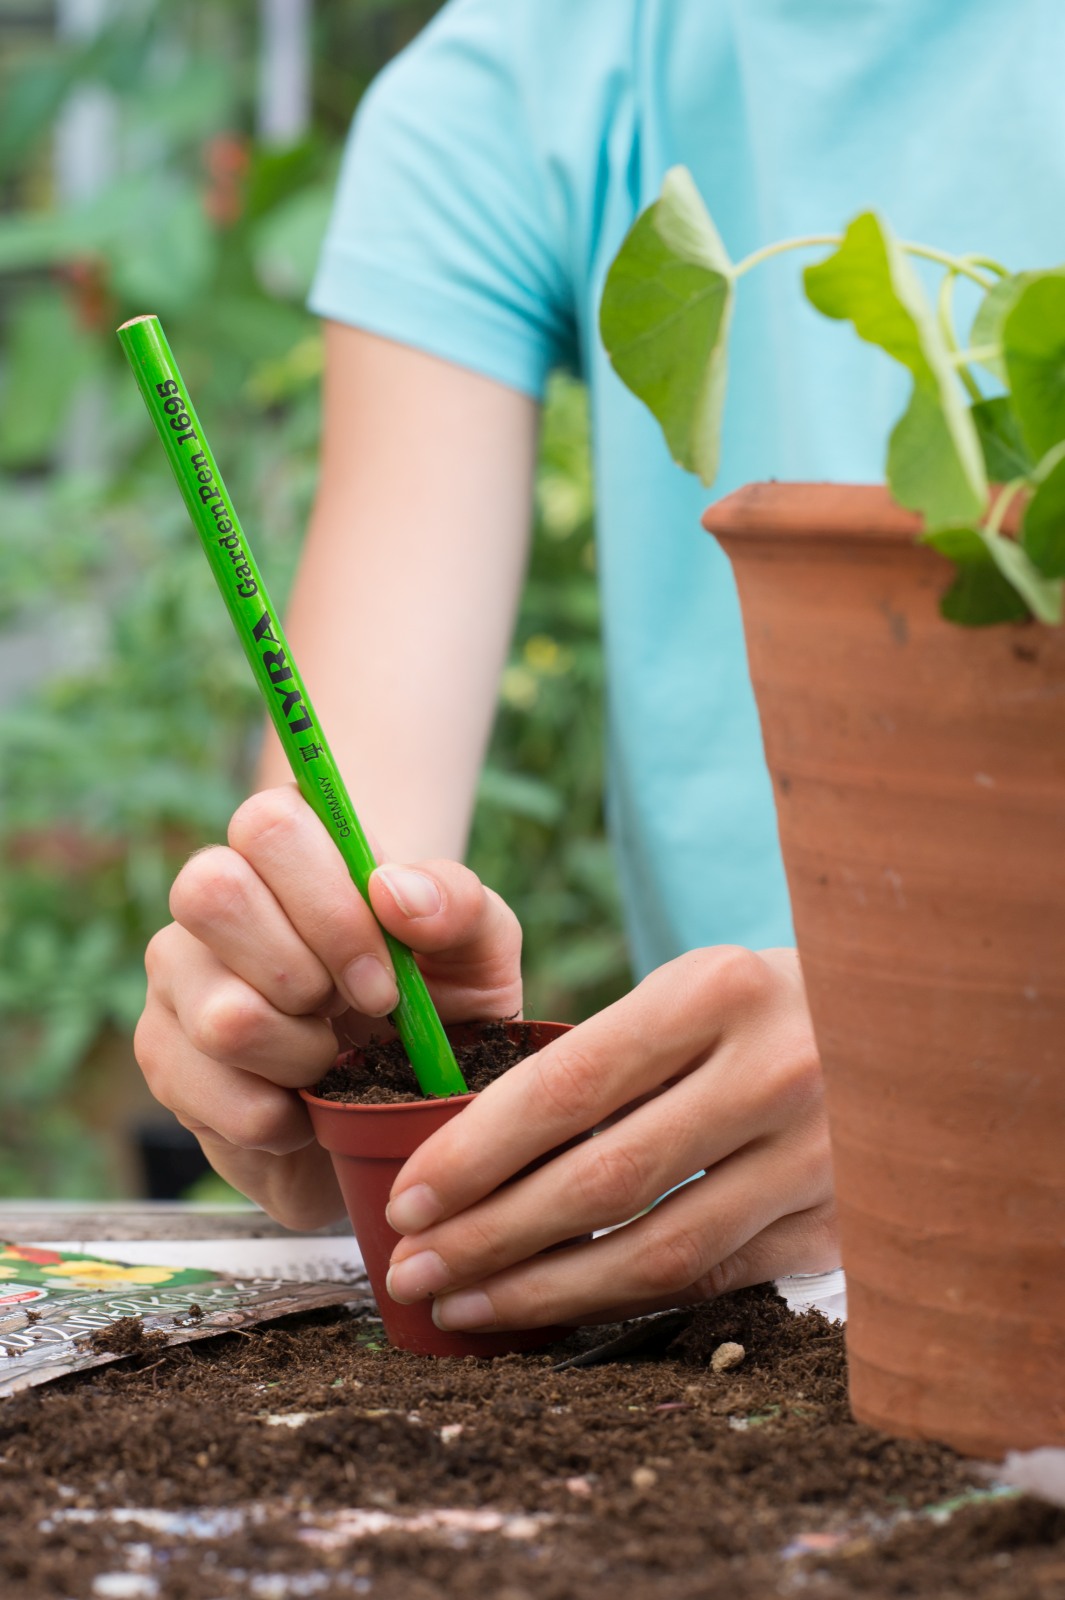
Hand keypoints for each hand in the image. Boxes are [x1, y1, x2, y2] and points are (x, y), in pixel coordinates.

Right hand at [134, 784, 521, 1228]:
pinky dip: (278, 1118)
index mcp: (291, 848)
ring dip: (301, 1055)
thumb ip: (458, 907)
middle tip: (358, 1015)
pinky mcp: (163, 1056)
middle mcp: (215, 896)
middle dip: (304, 975)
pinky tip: (302, 1110)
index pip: (269, 824)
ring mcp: (177, 975)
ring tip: (331, 1063)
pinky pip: (208, 1089)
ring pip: (220, 1012)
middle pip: (210, 892)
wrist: (403, 1105)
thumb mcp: (479, 954)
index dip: (328, 904)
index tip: (385, 978)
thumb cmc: (439, 1004)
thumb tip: (393, 892)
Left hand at [384, 947, 837, 1329]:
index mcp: (718, 990)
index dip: (474, 1153)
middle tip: (412, 1269)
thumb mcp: (693, 990)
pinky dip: (618, 1303)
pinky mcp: (839, 1223)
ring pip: (653, 1250)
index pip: (567, 1085)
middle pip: (601, 1180)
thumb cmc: (765, 1008)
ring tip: (462, 1305)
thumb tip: (468, 1154)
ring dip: (541, 1291)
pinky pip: (708, 1280)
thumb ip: (600, 1056)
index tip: (407, 1198)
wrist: (917, 1032)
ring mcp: (816, 1157)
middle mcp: (774, 1073)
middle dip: (488, 1236)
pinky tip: (554, 1311)